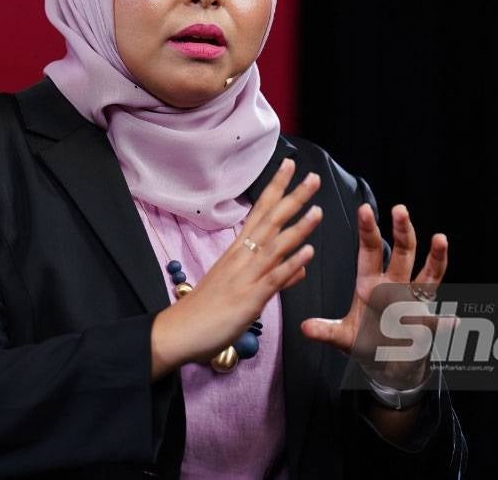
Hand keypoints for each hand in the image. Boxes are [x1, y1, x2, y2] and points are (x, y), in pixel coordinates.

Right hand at [151, 158, 322, 378]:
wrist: (179, 331)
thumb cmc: (206, 310)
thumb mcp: (243, 289)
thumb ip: (277, 277)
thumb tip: (300, 268)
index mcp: (238, 251)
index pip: (260, 211)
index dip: (276, 188)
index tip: (289, 166)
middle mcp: (241, 257)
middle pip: (271, 221)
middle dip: (293, 199)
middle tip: (313, 178)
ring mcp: (245, 276)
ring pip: (275, 246)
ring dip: (298, 227)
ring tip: (318, 210)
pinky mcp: (249, 298)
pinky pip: (273, 278)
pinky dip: (291, 264)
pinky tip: (308, 253)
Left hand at [300, 203, 448, 387]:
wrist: (388, 364)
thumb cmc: (366, 342)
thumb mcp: (342, 336)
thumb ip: (326, 331)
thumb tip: (304, 327)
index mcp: (371, 283)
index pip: (369, 251)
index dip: (368, 230)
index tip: (364, 209)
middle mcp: (394, 286)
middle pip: (401, 253)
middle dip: (402, 231)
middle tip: (400, 210)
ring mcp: (413, 302)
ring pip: (426, 275)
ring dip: (434, 257)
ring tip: (440, 238)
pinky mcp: (425, 323)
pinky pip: (434, 322)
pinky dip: (443, 322)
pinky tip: (453, 320)